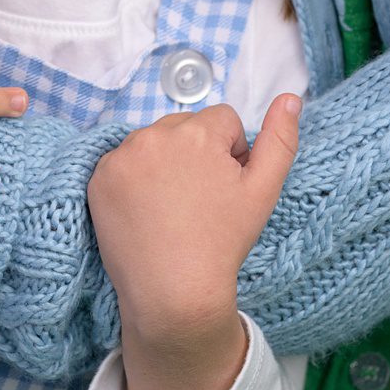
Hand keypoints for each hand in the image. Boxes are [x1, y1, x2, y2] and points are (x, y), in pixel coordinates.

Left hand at [89, 94, 299, 389]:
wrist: (174, 291)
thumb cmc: (222, 242)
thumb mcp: (263, 191)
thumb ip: (280, 139)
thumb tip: (290, 97)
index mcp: (197, 132)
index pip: (222, 120)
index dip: (230, 154)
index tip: (222, 190)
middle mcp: (155, 134)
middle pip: (185, 127)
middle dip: (195, 153)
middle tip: (197, 201)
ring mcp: (122, 156)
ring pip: (154, 143)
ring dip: (164, 162)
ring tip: (171, 207)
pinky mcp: (99, 177)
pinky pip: (124, 163)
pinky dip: (134, 179)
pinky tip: (145, 210)